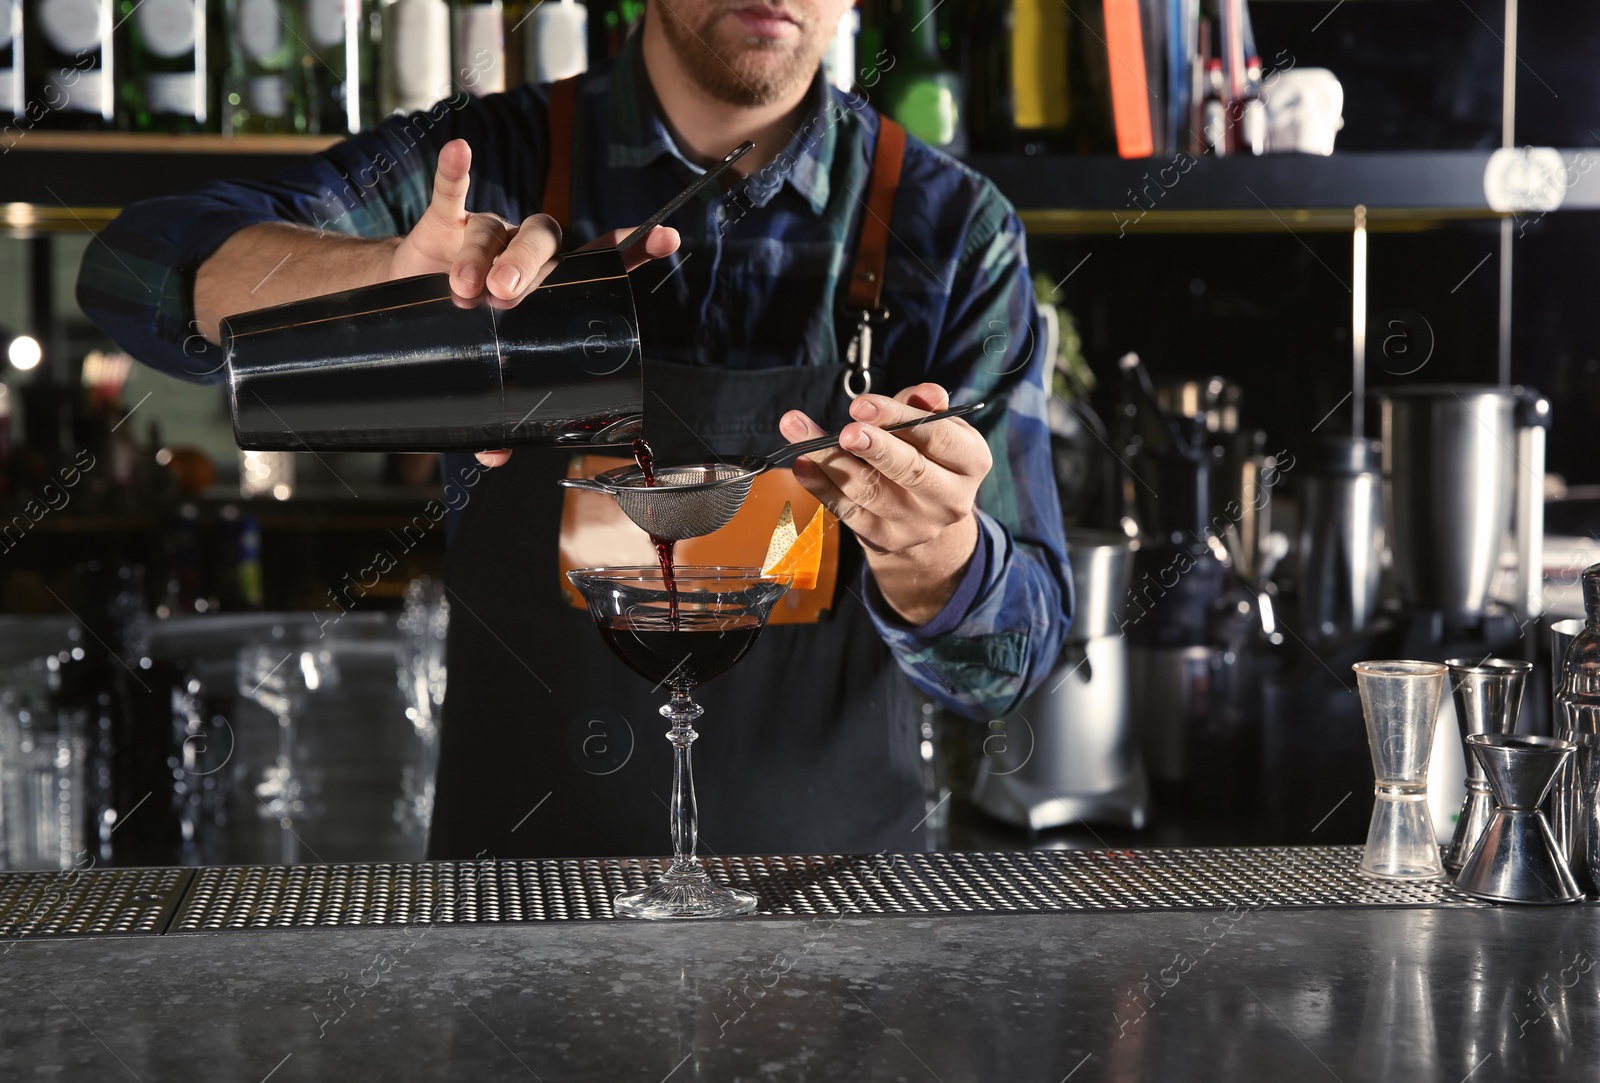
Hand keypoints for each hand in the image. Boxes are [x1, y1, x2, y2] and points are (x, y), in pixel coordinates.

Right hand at [390, 139, 679, 466]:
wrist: (406, 309)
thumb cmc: (465, 339)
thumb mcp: (486, 372)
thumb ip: (494, 411)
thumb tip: (494, 455)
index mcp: (554, 287)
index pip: (599, 261)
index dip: (631, 248)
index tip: (665, 239)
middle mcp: (528, 252)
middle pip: (543, 243)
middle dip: (526, 265)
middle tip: (505, 293)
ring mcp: (489, 233)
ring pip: (497, 228)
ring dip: (482, 252)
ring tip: (464, 286)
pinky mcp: (444, 224)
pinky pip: (451, 194)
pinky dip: (455, 173)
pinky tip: (460, 152)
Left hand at [779, 383, 990, 624]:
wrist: (927, 517)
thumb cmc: (929, 455)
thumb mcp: (939, 427)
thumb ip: (926, 407)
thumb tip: (927, 393)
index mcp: (971, 462)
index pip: (936, 436)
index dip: (898, 417)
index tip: (861, 404)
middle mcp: (950, 499)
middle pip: (909, 470)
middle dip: (874, 447)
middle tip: (846, 431)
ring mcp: (917, 524)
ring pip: (869, 490)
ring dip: (830, 459)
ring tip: (798, 431)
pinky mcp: (884, 539)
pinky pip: (847, 511)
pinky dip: (821, 487)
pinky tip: (801, 465)